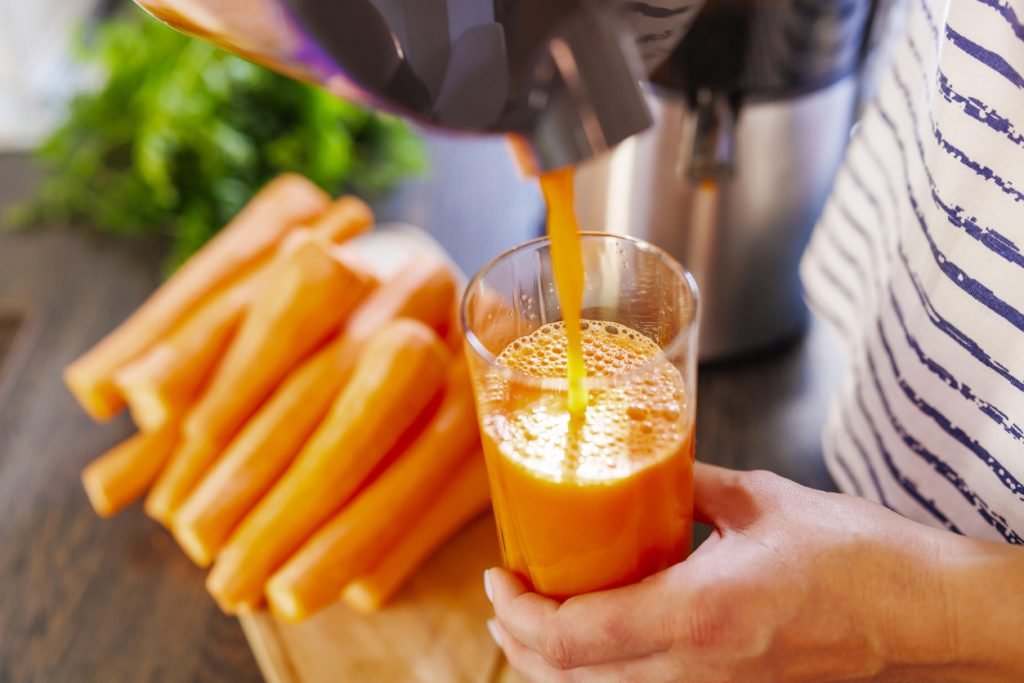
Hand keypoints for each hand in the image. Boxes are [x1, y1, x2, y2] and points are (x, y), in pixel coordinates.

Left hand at [484, 463, 1022, 681]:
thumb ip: (697, 485)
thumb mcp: (765, 501)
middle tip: (504, 598)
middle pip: (572, 678)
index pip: (574, 635)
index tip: (498, 575)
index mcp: (699, 614)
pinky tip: (598, 644)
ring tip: (534, 623)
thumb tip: (656, 467)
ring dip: (554, 665)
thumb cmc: (863, 559)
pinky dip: (601, 674)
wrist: (930, 618)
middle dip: (521, 642)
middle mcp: (698, 670)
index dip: (519, 612)